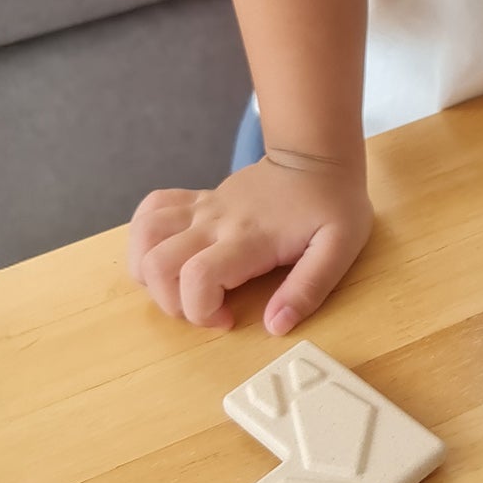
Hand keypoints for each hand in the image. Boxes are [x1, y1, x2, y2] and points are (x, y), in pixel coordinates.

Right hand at [128, 152, 372, 335]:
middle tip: (206, 309)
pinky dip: (144, 238)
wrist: (317, 157)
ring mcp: (202, 208)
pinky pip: (149, 210)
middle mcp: (215, 222)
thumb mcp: (339, 248)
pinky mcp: (198, 200)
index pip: (197, 278)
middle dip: (171, 302)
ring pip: (143, 236)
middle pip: (157, 264)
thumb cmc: (332, 204)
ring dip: (148, 272)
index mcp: (249, 238)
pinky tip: (166, 255)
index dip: (201, 311)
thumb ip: (308, 288)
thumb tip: (275, 325)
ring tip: (181, 287)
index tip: (228, 319)